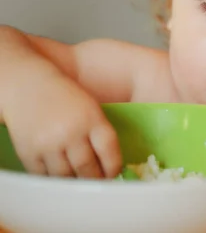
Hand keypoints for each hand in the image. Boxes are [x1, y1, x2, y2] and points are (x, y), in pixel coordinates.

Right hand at [2, 64, 121, 178]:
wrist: (27, 86)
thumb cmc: (65, 97)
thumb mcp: (90, 107)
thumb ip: (99, 132)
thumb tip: (109, 163)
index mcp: (91, 118)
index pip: (109, 150)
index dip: (114, 167)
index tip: (114, 173)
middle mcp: (70, 133)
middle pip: (88, 168)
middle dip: (95, 179)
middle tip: (97, 182)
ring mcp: (48, 144)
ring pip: (67, 177)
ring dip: (75, 183)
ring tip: (80, 182)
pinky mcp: (28, 153)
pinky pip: (45, 176)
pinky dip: (55, 180)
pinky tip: (61, 177)